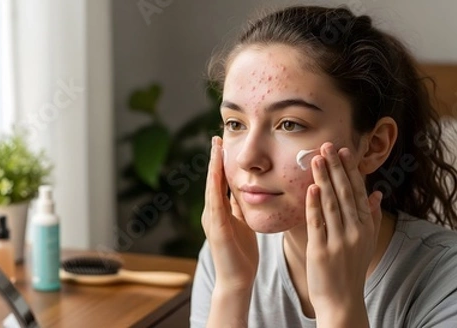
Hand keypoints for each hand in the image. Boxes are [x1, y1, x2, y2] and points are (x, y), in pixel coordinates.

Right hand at [202, 136, 257, 290]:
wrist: (238, 280)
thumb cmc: (242, 254)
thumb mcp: (242, 224)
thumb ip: (239, 208)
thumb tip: (244, 191)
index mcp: (220, 211)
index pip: (220, 182)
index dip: (221, 163)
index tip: (223, 143)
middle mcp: (212, 212)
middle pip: (213, 180)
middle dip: (214, 159)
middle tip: (216, 137)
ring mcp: (212, 219)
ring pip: (211, 187)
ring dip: (213, 167)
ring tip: (215, 148)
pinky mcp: (217, 228)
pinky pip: (215, 202)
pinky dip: (215, 185)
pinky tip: (216, 172)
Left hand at [305, 143, 381, 320]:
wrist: (342, 300)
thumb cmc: (350, 269)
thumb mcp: (365, 242)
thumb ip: (370, 216)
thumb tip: (377, 192)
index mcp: (364, 227)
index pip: (357, 192)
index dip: (350, 171)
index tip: (343, 151)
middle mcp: (354, 232)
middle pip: (344, 194)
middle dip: (336, 168)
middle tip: (328, 146)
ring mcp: (339, 241)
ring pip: (331, 204)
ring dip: (324, 180)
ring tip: (317, 159)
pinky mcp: (322, 250)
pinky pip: (317, 223)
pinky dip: (314, 205)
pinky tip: (311, 188)